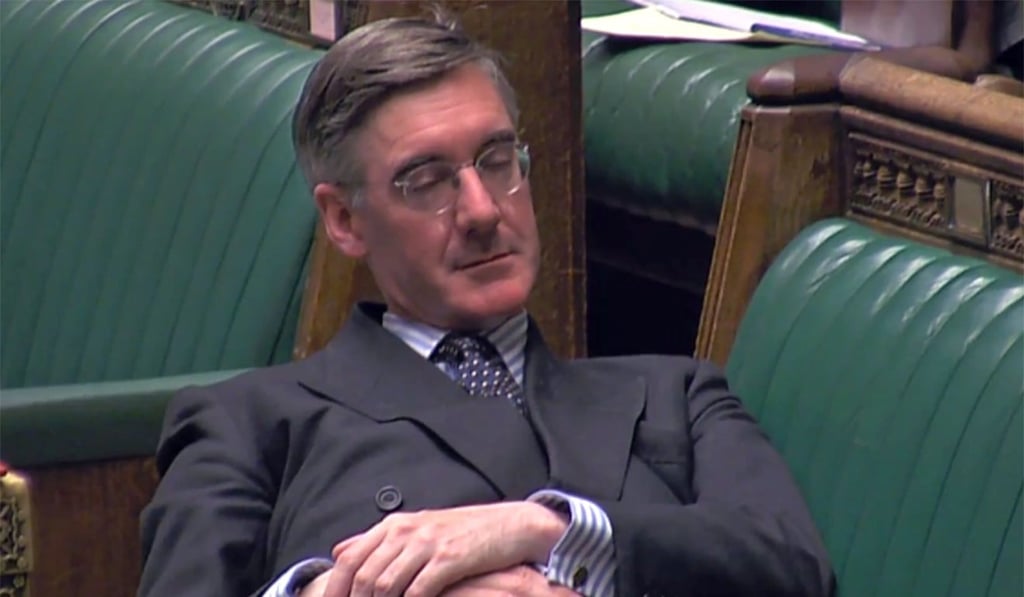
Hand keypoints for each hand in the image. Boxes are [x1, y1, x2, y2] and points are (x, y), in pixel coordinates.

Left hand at [319, 501, 566, 596]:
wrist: (512, 526)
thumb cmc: (465, 533)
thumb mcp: (418, 527)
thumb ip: (379, 540)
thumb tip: (339, 550)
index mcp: (395, 525)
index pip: (350, 559)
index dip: (334, 589)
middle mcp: (407, 530)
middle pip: (363, 576)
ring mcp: (427, 544)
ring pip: (384, 585)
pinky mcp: (449, 560)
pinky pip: (416, 591)